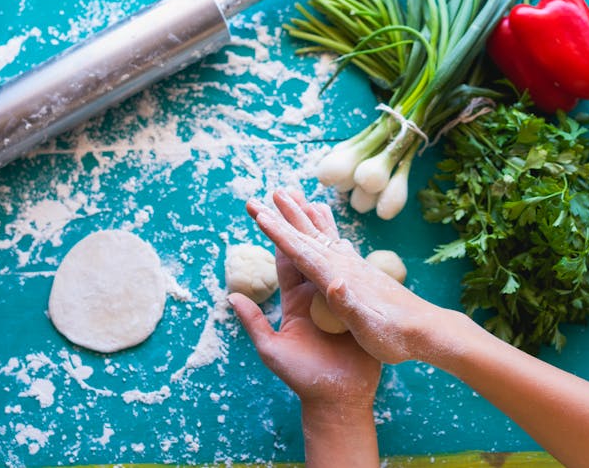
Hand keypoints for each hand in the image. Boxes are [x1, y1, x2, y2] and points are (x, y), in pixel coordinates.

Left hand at [229, 191, 380, 408]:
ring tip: (318, 202)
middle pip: (306, 250)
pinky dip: (349, 253)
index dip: (277, 234)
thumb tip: (232, 297)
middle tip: (291, 191)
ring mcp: (336, 298)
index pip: (284, 261)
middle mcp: (314, 294)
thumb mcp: (273, 349)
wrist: (338, 397)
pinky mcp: (355, 306)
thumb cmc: (303, 377)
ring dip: (323, 229)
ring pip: (329, 256)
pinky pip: (353, 274)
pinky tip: (349, 236)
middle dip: (298, 222)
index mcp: (294, 301)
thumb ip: (254, 322)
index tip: (268, 208)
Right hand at [244, 188, 451, 364]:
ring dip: (303, 216)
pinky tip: (324, 223)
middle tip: (265, 194)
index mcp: (337, 279)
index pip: (301, 252)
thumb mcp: (368, 328)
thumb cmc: (395, 336)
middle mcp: (344, 266)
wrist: (426, 329)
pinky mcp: (361, 271)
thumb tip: (332, 282)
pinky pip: (335, 243)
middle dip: (284, 216)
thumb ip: (347, 305)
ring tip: (293, 195)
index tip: (259, 213)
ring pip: (321, 234)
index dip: (278, 233)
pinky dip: (324, 228)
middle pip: (307, 236)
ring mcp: (353, 266)